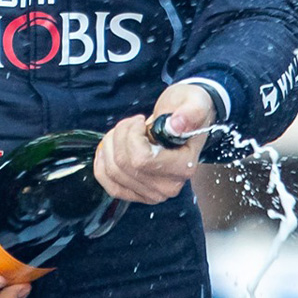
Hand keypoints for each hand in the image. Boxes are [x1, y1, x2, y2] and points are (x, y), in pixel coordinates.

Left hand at [92, 83, 214, 203]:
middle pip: (124, 165)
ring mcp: (153, 195)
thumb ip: (191, 111)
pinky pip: (109, 185)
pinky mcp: (138, 195)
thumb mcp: (195, 102)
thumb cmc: (187, 112)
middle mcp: (169, 187)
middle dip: (120, 136)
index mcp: (184, 167)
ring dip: (110, 146)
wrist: (184, 124)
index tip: (139, 120)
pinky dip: (102, 164)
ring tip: (123, 131)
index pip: (143, 160)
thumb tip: (177, 124)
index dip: (132, 136)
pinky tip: (108, 148)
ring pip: (113, 172)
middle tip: (132, 122)